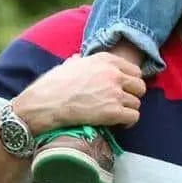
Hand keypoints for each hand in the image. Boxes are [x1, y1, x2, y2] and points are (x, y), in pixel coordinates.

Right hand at [10, 53, 145, 134]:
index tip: (123, 90)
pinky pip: (133, 117)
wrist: (41, 106)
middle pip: (140, 86)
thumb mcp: (66, 66)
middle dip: (132, 96)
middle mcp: (113, 74)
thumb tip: (78, 58)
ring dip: (128, 110)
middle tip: (120, 104)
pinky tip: (118, 124)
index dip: (130, 82)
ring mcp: (114, 93)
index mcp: (105, 60)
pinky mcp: (113, 112)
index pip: (135, 70)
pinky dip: (128, 122)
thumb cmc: (50, 87)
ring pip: (137, 103)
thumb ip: (79, 62)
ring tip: (116, 115)